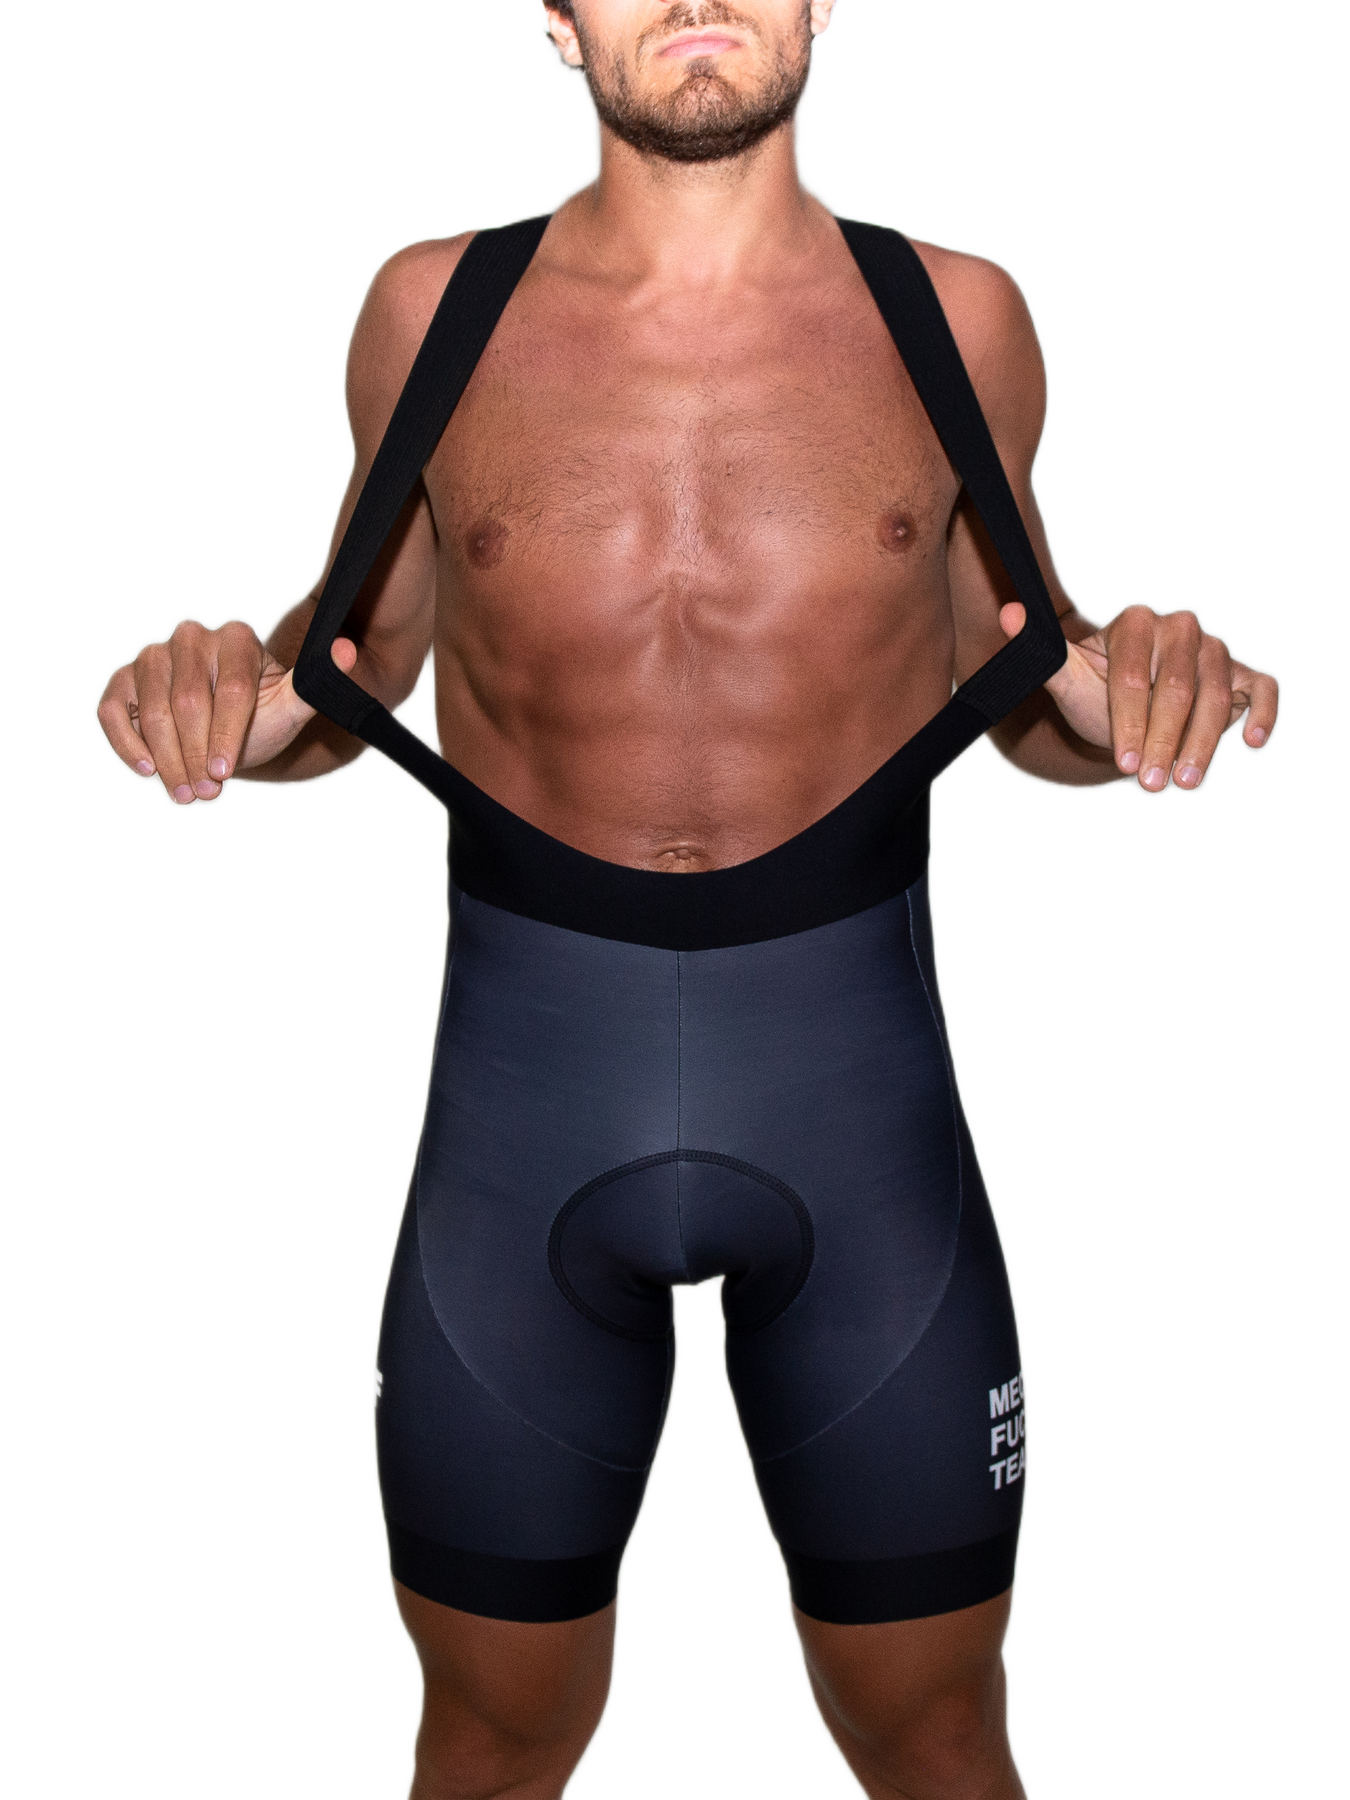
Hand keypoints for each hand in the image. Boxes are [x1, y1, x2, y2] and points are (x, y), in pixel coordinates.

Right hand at [98, 621, 356, 801]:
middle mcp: (192, 638)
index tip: (227, 774)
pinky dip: (127, 745)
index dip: (228, 736)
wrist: (225, 732)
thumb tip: (347, 652)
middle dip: (197, 755)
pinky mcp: (123, 680)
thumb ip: (314, 686)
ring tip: (186, 792)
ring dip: (167, 760)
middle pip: (189, 703)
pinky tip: (148, 771)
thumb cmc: (261, 719)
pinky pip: (113, 711)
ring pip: (152, 710)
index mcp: (237, 638)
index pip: (233, 691)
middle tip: (207, 793)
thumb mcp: (290, 709)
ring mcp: (154, 656)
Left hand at [1000, 602, 1277, 789]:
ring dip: (1202, 743)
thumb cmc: (1096, 693)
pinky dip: (1262, 714)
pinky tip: (1252, 741)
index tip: (1121, 762)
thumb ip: (1044, 655)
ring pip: (1217, 696)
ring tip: (1185, 780)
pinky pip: (1262, 688)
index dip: (1128, 722)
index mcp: (1135, 623)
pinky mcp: (1243, 672)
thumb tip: (1010, 615)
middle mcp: (1178, 629)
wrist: (1126, 706)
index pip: (1132, 676)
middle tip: (1149, 782)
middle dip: (1162, 740)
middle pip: (1176, 688)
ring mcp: (1214, 649)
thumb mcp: (1068, 679)